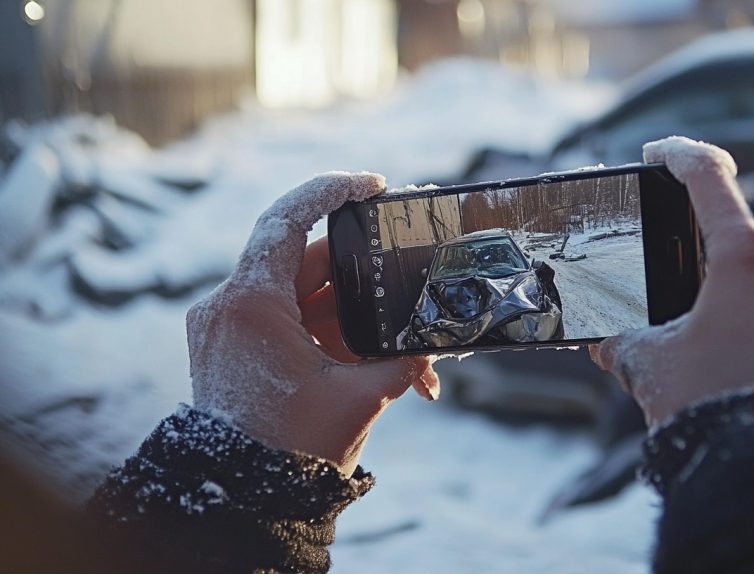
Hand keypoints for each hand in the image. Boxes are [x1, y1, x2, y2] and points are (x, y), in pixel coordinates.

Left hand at [186, 172, 439, 474]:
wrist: (240, 500)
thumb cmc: (289, 450)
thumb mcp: (359, 399)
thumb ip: (400, 362)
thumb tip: (428, 346)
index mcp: (250, 304)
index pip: (288, 219)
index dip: (332, 191)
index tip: (372, 185)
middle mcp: (232, 306)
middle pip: (309, 266)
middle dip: (367, 283)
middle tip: (411, 282)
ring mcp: (232, 328)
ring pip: (306, 300)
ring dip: (355, 323)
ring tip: (406, 359)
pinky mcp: (239, 349)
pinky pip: (292, 326)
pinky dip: (331, 340)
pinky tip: (375, 367)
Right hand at [594, 137, 753, 426]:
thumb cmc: (716, 404)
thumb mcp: (651, 366)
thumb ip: (623, 343)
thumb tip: (609, 344)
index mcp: (745, 258)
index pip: (710, 179)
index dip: (678, 156)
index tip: (658, 155)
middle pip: (730, 241)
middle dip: (692, 262)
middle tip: (661, 291)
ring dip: (721, 301)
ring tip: (692, 346)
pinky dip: (749, 328)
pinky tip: (726, 367)